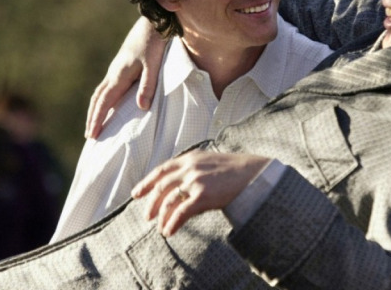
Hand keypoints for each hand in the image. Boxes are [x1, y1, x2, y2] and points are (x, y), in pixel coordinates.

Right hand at [85, 17, 164, 138]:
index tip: (92, 135)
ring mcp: (116, 69)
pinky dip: (103, 99)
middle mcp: (114, 73)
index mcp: (119, 75)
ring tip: (94, 124)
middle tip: (89, 136)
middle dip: (93, 118)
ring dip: (96, 109)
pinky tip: (108, 104)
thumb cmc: (154, 43)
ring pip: (100, 92)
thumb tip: (141, 107)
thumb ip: (148, 85)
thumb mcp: (154, 64)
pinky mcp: (121, 66)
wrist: (152, 23)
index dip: (97, 119)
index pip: (104, 102)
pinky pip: (107, 87)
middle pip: (97, 99)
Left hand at [131, 151, 270, 236]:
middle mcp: (189, 168)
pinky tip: (169, 232)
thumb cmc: (235, 170)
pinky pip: (181, 213)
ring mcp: (195, 181)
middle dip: (152, 204)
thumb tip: (179, 187)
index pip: (162, 170)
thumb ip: (192, 169)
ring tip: (161, 228)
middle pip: (162, 187)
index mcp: (190, 158)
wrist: (254, 173)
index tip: (136, 193)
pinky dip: (172, 224)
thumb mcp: (209, 162)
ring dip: (162, 218)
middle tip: (147, 216)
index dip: (147, 182)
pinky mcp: (203, 195)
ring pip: (169, 202)